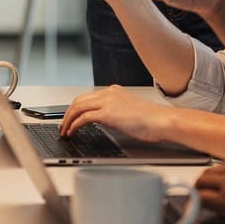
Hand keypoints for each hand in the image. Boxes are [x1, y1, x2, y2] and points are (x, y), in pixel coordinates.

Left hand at [58, 85, 173, 141]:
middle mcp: (108, 93)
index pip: (87, 97)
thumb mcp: (130, 111)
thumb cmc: (152, 120)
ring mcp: (107, 102)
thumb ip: (116, 112)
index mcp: (114, 91)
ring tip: (64, 131)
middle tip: (63, 125)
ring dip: (68, 120)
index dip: (76, 108)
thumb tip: (106, 120)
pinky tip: (72, 132)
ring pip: (77, 107)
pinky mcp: (107, 113)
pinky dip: (74, 125)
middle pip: (78, 100)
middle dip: (67, 113)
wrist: (161, 120)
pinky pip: (83, 118)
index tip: (71, 117)